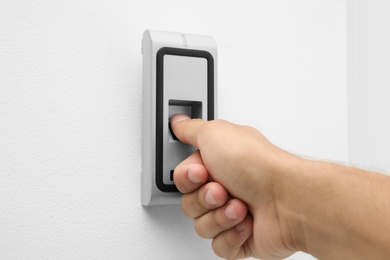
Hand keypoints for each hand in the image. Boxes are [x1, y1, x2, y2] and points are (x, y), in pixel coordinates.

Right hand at [171, 114, 301, 258]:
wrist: (289, 200)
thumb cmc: (258, 166)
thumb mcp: (215, 134)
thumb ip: (192, 130)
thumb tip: (178, 123)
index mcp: (218, 162)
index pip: (183, 177)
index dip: (187, 178)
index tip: (201, 172)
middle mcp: (226, 186)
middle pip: (189, 203)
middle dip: (204, 198)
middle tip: (223, 189)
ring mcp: (234, 213)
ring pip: (201, 226)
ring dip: (220, 216)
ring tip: (240, 206)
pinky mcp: (242, 238)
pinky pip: (219, 246)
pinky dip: (231, 236)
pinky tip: (246, 223)